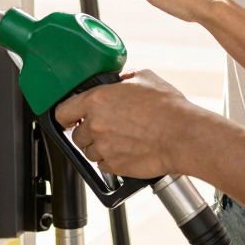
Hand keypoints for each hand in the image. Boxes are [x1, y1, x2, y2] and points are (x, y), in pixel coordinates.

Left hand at [55, 70, 205, 177]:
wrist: (182, 135)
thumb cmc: (167, 108)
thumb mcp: (145, 78)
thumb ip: (125, 79)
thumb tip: (121, 80)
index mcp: (97, 100)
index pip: (62, 111)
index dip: (65, 115)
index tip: (70, 117)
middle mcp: (95, 125)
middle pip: (76, 135)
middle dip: (88, 132)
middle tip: (105, 127)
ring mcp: (104, 148)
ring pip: (89, 152)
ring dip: (99, 147)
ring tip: (120, 140)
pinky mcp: (114, 166)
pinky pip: (103, 165)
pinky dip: (111, 160)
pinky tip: (126, 150)